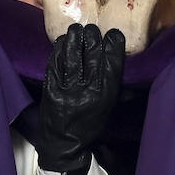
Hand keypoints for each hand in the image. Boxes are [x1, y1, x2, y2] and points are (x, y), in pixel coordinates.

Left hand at [38, 23, 124, 174]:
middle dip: (93, 36)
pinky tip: (62, 41)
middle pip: (92, 54)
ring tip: (76, 29)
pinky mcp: (50, 89)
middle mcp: (88, 90)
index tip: (113, 34)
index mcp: (105, 95)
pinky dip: (59, 49)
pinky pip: (55, 63)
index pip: (112, 62)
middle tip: (92, 29)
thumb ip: (115, 87)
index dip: (114, 44)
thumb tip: (123, 67)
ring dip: (75, 37)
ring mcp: (67, 89)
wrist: (63, 145)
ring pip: (72, 55)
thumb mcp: (108, 108)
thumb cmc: (89, 125)